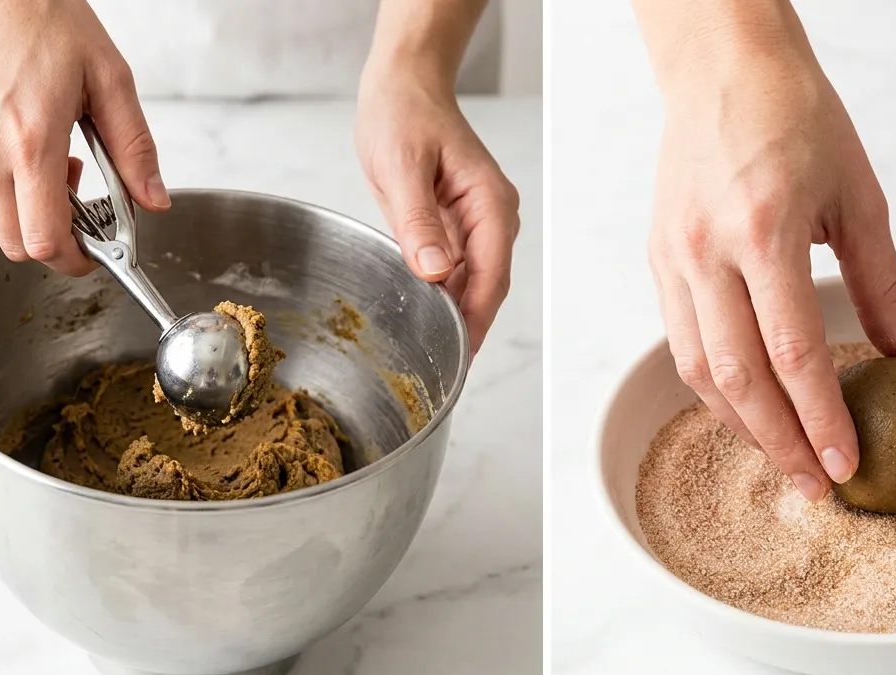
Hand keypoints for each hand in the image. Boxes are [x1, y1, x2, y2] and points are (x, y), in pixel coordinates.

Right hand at [0, 0, 168, 275]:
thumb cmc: (43, 21)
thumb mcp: (110, 80)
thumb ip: (135, 150)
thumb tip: (154, 202)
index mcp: (30, 141)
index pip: (44, 241)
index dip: (74, 261)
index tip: (93, 255)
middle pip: (15, 244)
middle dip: (52, 238)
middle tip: (76, 198)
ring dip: (23, 211)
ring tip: (46, 161)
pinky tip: (16, 147)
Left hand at [355, 73, 518, 355]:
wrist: (404, 84)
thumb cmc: (403, 115)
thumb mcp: (402, 167)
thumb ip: (418, 222)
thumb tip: (436, 273)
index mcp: (490, 204)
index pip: (491, 277)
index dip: (477, 321)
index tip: (459, 357)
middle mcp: (493, 217)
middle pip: (488, 286)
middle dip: (467, 326)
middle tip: (439, 369)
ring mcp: (478, 222)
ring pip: (473, 282)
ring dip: (454, 313)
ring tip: (428, 351)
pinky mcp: (459, 225)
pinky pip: (456, 269)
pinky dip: (442, 293)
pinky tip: (421, 313)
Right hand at [646, 54, 895, 501]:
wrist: (723, 69)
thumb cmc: (795, 117)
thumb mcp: (860, 197)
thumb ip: (884, 285)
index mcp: (764, 231)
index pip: (793, 352)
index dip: (821, 419)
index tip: (847, 465)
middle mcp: (707, 252)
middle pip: (737, 378)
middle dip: (779, 443)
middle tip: (816, 486)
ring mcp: (673, 258)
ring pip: (698, 370)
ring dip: (741, 425)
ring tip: (783, 456)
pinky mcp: (658, 260)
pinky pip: (681, 341)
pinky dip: (714, 386)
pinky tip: (746, 406)